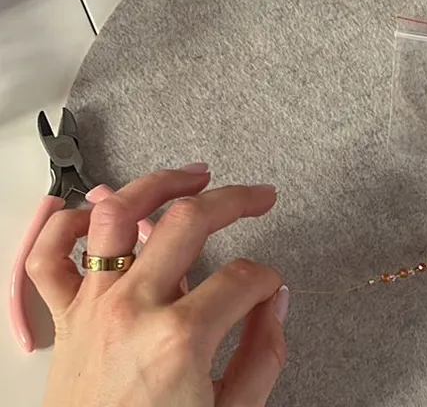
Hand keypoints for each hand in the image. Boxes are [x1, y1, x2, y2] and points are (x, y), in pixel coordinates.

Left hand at [26, 164, 287, 406]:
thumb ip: (264, 352)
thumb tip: (276, 301)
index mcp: (182, 337)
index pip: (245, 277)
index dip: (269, 278)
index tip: (272, 289)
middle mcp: (133, 308)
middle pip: (189, 222)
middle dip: (236, 199)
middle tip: (260, 196)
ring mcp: (92, 307)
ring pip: (117, 216)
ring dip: (157, 183)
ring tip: (192, 175)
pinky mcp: (65, 319)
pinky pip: (48, 257)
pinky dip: (64, 224)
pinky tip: (92, 210)